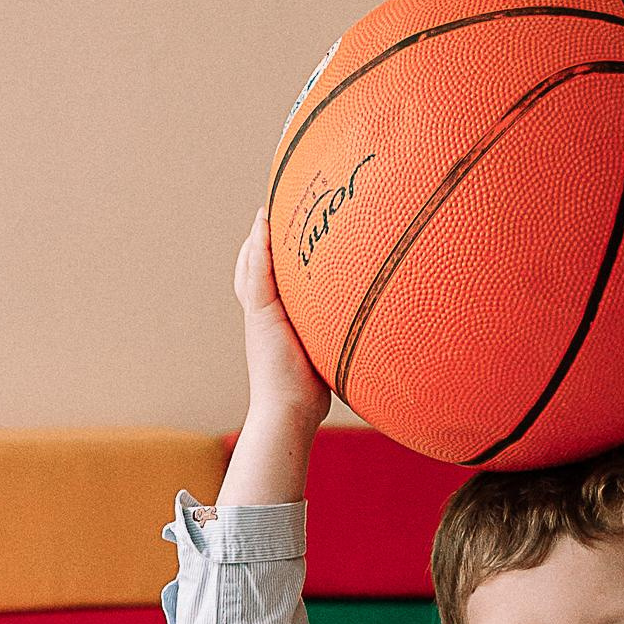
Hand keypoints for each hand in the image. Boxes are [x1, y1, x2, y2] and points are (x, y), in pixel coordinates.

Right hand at [219, 210, 330, 510]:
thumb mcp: (325, 355)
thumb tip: (373, 336)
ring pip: (250, 265)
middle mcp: (262, 314)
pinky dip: (258, 248)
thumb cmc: (310, 395)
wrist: (289, 414)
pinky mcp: (259, 316)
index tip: (284, 234)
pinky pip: (255, 273)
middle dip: (260, 240)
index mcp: (274, 322)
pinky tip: (263, 223)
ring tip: (267, 209)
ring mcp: (258, 314)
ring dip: (257, 236)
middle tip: (272, 211)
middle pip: (252, 267)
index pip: (268, 281)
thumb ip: (335, 338)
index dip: (271, 257)